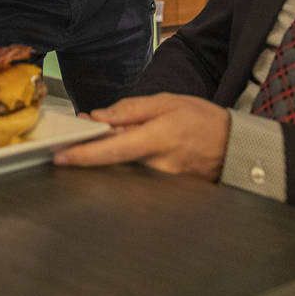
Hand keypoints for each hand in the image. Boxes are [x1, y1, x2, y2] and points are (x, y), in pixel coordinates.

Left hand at [53, 94, 230, 179]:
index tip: (60, 156)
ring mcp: (163, 184)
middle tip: (73, 143)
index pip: (113, 150)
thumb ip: (130, 109)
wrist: (235, 147)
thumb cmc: (201, 120)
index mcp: (157, 138)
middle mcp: (158, 166)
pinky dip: (124, 168)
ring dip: (107, 160)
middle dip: (90, 154)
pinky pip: (136, 180)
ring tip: (100, 145)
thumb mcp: (167, 102)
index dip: (84, 154)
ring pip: (123, 172)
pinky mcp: (166, 193)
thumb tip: (99, 117)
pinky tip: (122, 157)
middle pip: (113, 164)